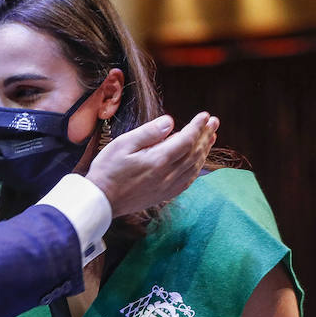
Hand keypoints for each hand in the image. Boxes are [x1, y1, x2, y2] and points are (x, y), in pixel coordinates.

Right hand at [85, 113, 218, 217]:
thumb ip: (149, 132)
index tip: (205, 115)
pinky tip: (198, 162)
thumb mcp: (123, 144)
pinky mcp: (164, 195)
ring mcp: (167, 187)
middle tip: (214, 122)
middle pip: (194, 153)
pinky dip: (196, 168)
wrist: (101, 201)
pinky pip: (188, 180)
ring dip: (204, 151)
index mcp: (158, 159)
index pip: (186, 140)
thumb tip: (170, 122)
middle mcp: (167, 175)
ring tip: (211, 138)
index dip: (198, 126)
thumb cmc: (108, 170)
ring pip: (194, 167)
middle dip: (206, 136)